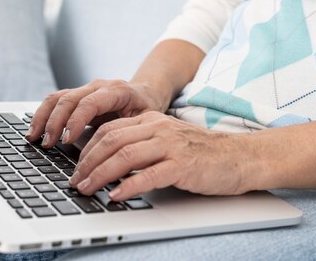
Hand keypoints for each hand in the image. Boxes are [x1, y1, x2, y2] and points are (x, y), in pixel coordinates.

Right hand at [26, 80, 166, 147]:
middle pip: (70, 99)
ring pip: (58, 97)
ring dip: (44, 118)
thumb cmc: (148, 109)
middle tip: (49, 144)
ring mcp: (86, 89)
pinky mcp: (77, 95)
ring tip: (34, 138)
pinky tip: (35, 130)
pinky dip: (43, 114)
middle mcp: (98, 86)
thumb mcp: (148, 120)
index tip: (67, 140)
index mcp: (117, 91)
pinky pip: (55, 100)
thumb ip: (133, 133)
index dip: (76, 120)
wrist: (147, 92)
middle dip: (56, 122)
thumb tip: (119, 158)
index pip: (90, 102)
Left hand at [69, 111, 259, 200]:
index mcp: (152, 121)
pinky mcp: (183, 165)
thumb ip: (142, 144)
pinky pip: (149, 175)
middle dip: (87, 163)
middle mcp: (158, 128)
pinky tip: (116, 196)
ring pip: (125, 156)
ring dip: (101, 174)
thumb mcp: (168, 140)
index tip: (76, 167)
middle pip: (112, 141)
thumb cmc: (203, 153)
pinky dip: (129, 186)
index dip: (88, 149)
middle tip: (75, 181)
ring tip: (88, 189)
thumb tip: (109, 163)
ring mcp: (171, 145)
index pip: (110, 129)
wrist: (240, 156)